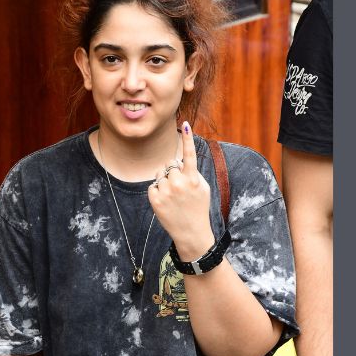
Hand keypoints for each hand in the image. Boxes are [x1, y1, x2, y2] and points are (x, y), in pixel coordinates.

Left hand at [148, 121, 213, 258]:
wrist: (191, 232)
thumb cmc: (198, 207)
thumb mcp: (202, 188)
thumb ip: (192, 172)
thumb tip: (178, 161)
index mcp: (193, 179)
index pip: (190, 155)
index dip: (188, 139)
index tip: (185, 124)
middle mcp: (179, 183)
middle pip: (170, 165)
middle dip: (173, 172)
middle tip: (180, 188)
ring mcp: (166, 191)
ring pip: (160, 174)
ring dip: (165, 181)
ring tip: (173, 196)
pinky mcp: (155, 199)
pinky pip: (153, 185)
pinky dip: (157, 191)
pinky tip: (166, 202)